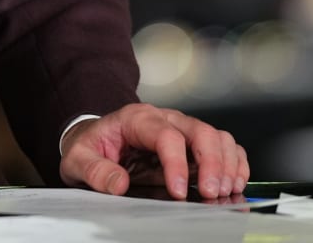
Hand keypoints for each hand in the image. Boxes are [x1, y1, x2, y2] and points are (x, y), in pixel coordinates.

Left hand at [58, 103, 247, 200]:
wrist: (94, 138)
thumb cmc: (90, 147)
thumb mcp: (78, 158)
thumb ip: (95, 170)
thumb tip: (118, 184)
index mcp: (136, 118)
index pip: (165, 135)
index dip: (176, 163)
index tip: (178, 192)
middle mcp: (165, 119)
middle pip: (200, 131)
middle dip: (212, 163)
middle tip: (210, 193)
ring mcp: (182, 129)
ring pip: (217, 137)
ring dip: (226, 164)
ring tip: (223, 191)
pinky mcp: (192, 144)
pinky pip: (223, 146)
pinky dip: (235, 163)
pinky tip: (234, 183)